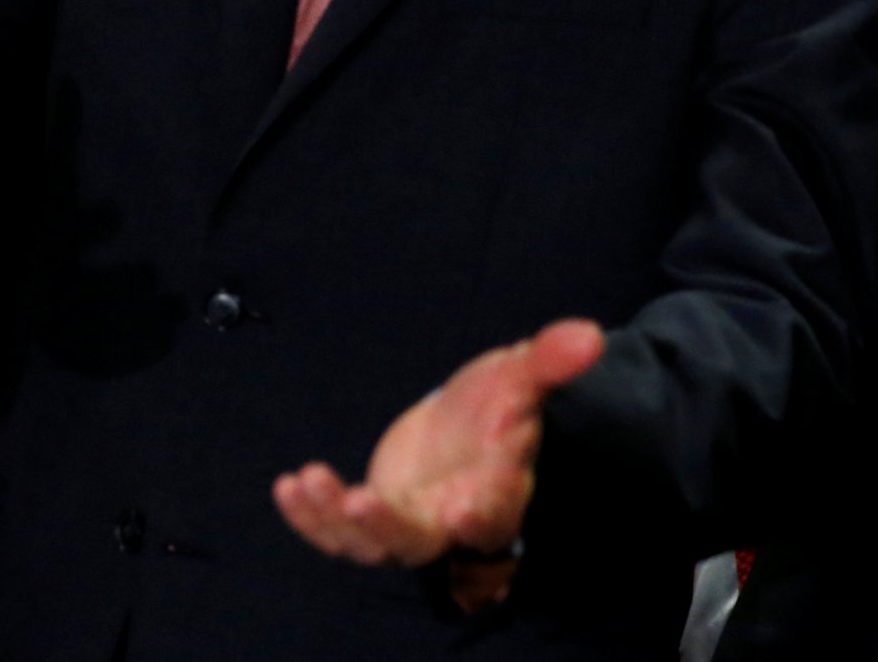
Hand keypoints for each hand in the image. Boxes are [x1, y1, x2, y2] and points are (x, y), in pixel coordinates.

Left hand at [272, 319, 604, 590]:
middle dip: (392, 527)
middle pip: (423, 540)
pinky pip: (338, 535)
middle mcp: (449, 519)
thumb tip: (591, 334)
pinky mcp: (371, 521)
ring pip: (373, 544)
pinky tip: (286, 487)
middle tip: (363, 501)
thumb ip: (549, 362)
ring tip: (307, 479)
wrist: (463, 433)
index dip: (486, 504)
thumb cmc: (493, 409)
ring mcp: (408, 524)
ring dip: (337, 520)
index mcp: (495, 491)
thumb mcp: (517, 378)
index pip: (496, 509)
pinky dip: (311, 519)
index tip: (466, 501)